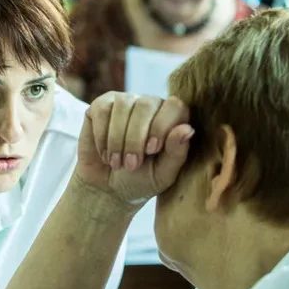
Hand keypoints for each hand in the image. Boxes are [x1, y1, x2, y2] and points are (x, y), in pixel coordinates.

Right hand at [76, 93, 194, 206]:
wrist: (107, 187)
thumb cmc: (141, 180)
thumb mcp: (163, 174)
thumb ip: (177, 153)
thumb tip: (187, 129)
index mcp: (172, 118)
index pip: (174, 106)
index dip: (162, 126)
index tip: (151, 150)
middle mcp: (150, 104)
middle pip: (146, 105)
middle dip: (136, 138)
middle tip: (131, 164)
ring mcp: (125, 101)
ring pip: (123, 107)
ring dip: (117, 139)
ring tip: (117, 163)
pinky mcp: (101, 105)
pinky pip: (102, 110)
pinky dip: (102, 136)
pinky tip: (105, 153)